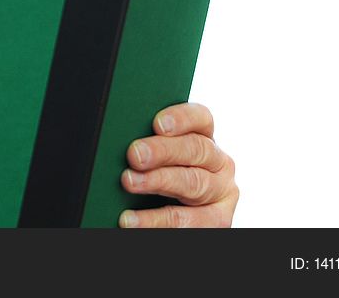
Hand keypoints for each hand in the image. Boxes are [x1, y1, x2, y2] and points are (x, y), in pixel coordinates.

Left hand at [118, 102, 237, 227]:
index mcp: (204, 138)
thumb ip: (148, 144)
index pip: (200, 118)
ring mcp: (221, 192)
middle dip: (162, 150)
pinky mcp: (218, 220)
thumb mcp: (159, 158)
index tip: (157, 123)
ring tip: (129, 182)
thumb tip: (116, 136)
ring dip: (158, 181)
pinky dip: (155, 220)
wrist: (178, 219)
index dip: (181, 118)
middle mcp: (218, 162)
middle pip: (195, 149)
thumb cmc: (159, 176)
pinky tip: (131, 219)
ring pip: (192, 182)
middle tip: (134, 155)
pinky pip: (186, 220)